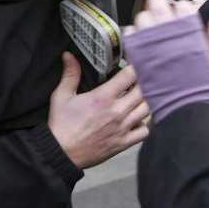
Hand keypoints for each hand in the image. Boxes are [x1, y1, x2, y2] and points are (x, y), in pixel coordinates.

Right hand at [48, 53, 148, 168]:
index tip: (131, 66)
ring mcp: (123, 128)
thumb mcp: (61, 95)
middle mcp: (117, 111)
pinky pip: (145, 131)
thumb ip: (70, 74)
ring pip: (147, 110)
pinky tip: (136, 119)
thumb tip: (69, 55)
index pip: (129, 75)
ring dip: (144, 101)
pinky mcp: (123, 142)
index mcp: (103, 97)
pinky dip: (144, 124)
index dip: (133, 67)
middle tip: (135, 81)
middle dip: (141, 83)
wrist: (61, 152)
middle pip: (143, 91)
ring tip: (136, 98)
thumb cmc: (61, 123)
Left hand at [126, 0, 208, 121]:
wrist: (187, 111)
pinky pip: (130, 34)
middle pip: (156, 3)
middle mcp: (169, 32)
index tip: (181, 17)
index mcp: (190, 31)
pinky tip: (142, 43)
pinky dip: (134, 35)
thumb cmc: (207, 91)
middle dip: (160, 7)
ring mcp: (151, 43)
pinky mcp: (138, 55)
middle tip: (163, 18)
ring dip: (146, 20)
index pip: (181, 5)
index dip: (181, 9)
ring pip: (141, 16)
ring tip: (152, 32)